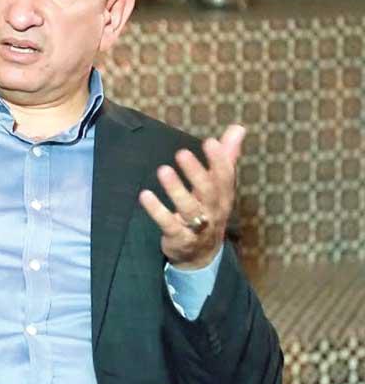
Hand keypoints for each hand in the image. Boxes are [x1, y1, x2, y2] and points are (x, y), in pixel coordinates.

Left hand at [138, 125, 245, 269]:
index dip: (219, 160)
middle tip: (181, 153)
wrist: (202, 254)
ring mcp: (197, 227)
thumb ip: (226, 156)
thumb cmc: (209, 210)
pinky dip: (157, 210)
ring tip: (163, 170)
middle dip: (197, 173)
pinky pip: (168, 224)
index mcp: (223, 196)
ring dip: (176, 189)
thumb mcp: (218, 186)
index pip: (225, 176)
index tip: (210, 141)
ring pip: (189, 208)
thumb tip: (238, 128)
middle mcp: (213, 211)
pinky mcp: (179, 238)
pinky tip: (145, 195)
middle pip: (208, 191)